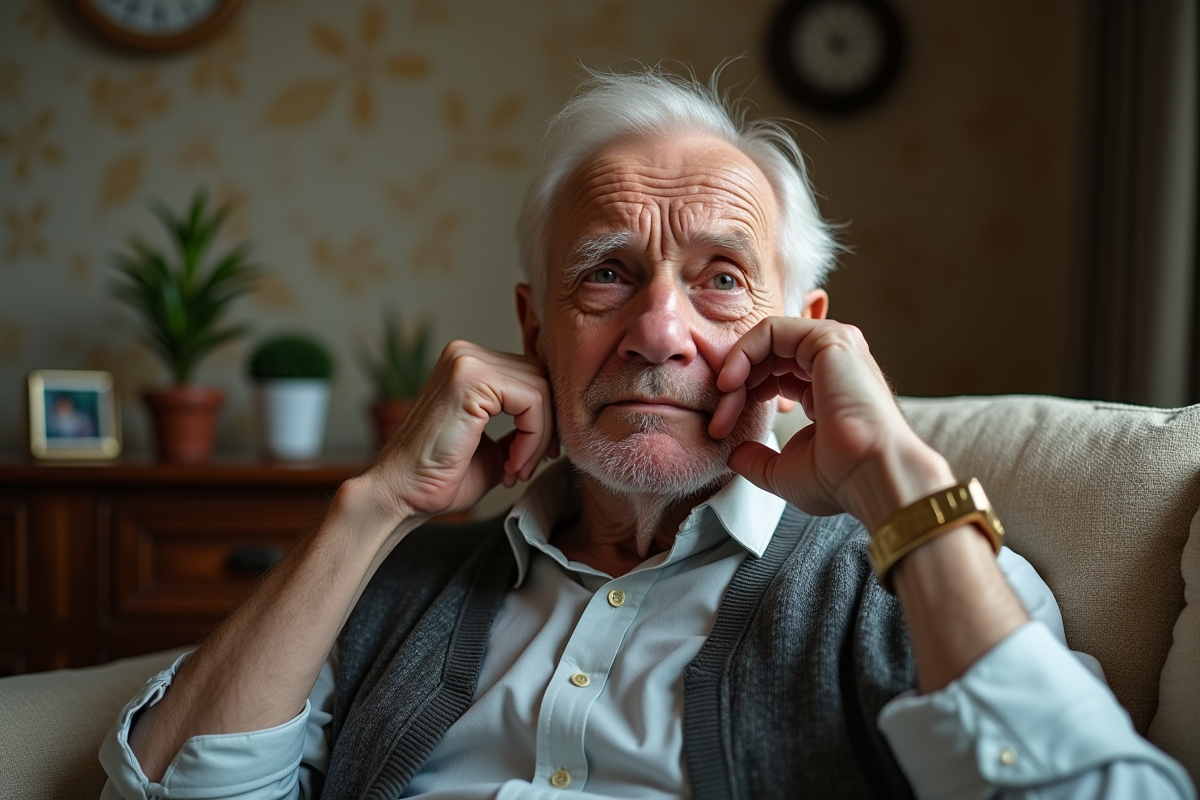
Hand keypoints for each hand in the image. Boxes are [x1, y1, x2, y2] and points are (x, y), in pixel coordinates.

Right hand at [364, 341, 557, 524]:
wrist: (399, 495)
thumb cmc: (439, 478)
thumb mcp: (494, 447)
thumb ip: (521, 427)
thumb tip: (560, 423)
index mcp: (468, 364)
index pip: (532, 377)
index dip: (544, 419)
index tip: (533, 458)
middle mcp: (465, 354)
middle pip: (541, 378)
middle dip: (546, 427)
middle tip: (527, 466)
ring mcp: (466, 362)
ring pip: (541, 388)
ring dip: (540, 436)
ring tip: (516, 469)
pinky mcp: (471, 379)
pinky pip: (532, 401)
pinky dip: (533, 438)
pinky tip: (511, 465)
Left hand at [709, 317, 951, 528]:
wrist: (872, 475)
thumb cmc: (840, 478)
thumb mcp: (785, 470)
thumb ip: (758, 459)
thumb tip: (733, 455)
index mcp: (826, 388)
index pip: (772, 376)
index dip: (740, 399)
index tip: (721, 432)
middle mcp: (832, 363)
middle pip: (764, 359)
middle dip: (733, 387)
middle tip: (718, 423)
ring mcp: (833, 346)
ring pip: (765, 342)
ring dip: (736, 370)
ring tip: (724, 403)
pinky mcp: (828, 338)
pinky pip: (770, 329)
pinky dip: (743, 351)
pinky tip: (731, 382)